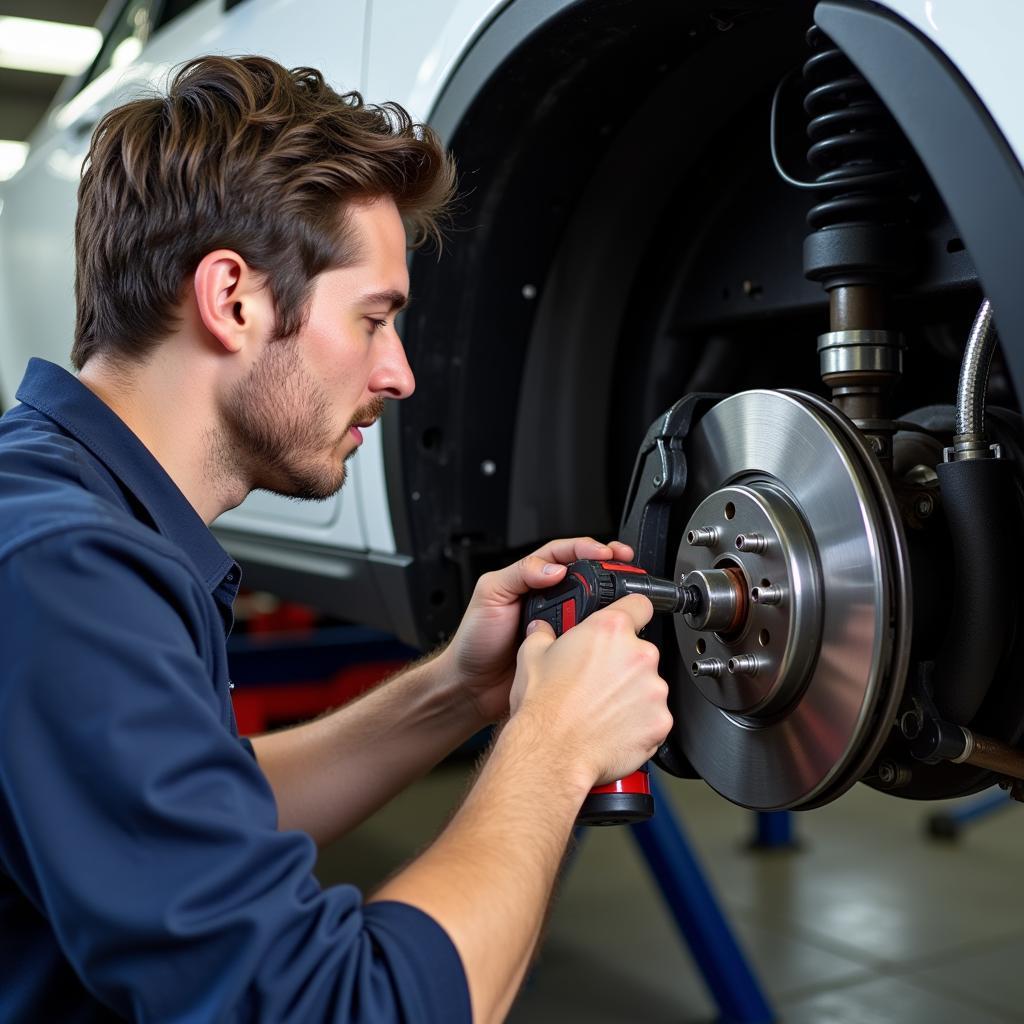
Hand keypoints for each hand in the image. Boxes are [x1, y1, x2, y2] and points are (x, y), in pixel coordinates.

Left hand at [443, 537, 634, 725]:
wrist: (474, 686)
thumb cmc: (475, 640)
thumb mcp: (490, 594)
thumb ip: (520, 573)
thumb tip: (554, 568)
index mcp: (532, 579)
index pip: (565, 553)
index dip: (587, 548)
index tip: (605, 552)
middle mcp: (549, 599)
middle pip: (587, 575)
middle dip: (610, 566)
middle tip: (627, 564)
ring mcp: (560, 624)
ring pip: (593, 605)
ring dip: (610, 598)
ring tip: (624, 593)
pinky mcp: (568, 649)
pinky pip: (591, 636)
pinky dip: (603, 631)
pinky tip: (610, 628)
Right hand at [512, 594, 671, 787]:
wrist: (551, 753)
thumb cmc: (543, 707)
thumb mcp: (531, 656)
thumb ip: (543, 634)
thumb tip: (542, 630)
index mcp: (610, 630)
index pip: (639, 604)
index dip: (633, 612)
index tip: (630, 621)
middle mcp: (639, 654)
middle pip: (640, 650)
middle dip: (624, 664)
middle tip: (599, 681)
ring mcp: (654, 689)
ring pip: (649, 685)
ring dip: (633, 694)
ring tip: (603, 709)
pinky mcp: (660, 722)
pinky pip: (654, 717)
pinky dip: (639, 723)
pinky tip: (614, 728)